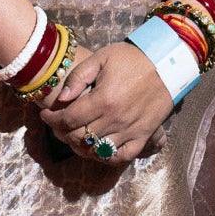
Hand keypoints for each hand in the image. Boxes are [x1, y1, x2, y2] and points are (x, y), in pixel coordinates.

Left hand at [41, 41, 172, 166]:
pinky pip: (122, 156)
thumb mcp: (102, 58)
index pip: (69, 119)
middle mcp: (115, 119)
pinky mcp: (143, 135)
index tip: (46, 115)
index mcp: (103, 100)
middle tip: (58, 125)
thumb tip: (63, 98)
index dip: (52, 119)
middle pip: (79, 137)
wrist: (167, 62)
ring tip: (75, 136)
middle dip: (62, 133)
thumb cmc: (133, 58)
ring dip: (81, 146)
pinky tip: (99, 149)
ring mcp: (130, 130)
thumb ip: (79, 77)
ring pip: (97, 150)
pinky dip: (107, 157)